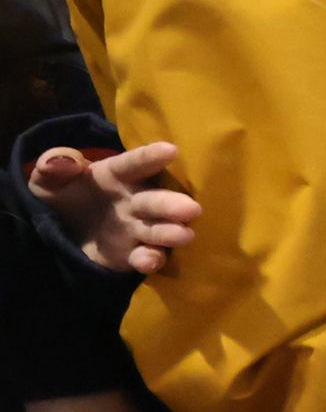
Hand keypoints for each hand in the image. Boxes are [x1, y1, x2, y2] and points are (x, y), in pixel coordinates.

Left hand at [28, 137, 194, 276]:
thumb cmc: (63, 196)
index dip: (151, 157)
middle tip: (191, 208)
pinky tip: (148, 261)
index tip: (171, 150)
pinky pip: (145, 257)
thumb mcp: (47, 180)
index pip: (135, 164)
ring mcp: (138, 228)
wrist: (61, 232)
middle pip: (156, 200)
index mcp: (117, 174)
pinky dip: (150, 259)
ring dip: (170, 233)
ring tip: (184, 235)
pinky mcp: (133, 253)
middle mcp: (135, 200)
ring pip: (159, 230)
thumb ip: (53, 166)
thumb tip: (65, 162)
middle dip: (173, 204)